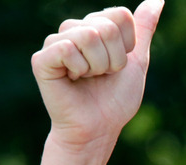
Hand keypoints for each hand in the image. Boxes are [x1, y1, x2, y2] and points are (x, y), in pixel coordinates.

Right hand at [31, 0, 163, 151]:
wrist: (99, 128)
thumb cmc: (115, 99)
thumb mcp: (137, 61)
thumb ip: (144, 29)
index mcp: (95, 27)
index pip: (120, 16)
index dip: (127, 46)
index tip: (118, 66)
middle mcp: (73, 30)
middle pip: (106, 26)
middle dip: (114, 58)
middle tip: (102, 76)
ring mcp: (55, 43)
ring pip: (89, 35)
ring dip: (98, 66)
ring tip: (87, 79)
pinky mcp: (42, 59)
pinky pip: (67, 48)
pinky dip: (79, 69)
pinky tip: (72, 80)